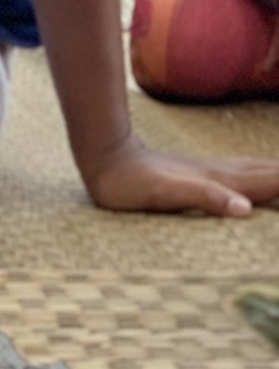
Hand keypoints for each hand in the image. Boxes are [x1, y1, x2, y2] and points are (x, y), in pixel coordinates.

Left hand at [83, 136, 278, 219]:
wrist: (107, 159)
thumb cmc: (134, 182)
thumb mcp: (167, 195)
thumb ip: (207, 198)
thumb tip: (245, 209)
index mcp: (227, 181)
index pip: (277, 183)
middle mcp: (228, 174)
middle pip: (277, 175)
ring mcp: (217, 172)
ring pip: (265, 172)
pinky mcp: (205, 174)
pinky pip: (248, 174)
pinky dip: (268, 176)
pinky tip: (265, 178)